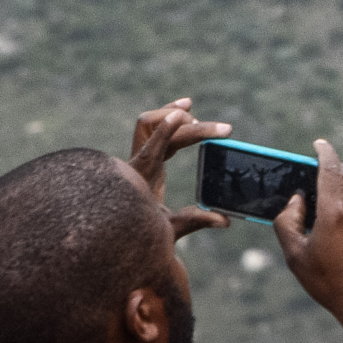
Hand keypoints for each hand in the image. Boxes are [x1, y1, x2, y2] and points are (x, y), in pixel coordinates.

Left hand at [126, 98, 230, 241]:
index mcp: (140, 181)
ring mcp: (138, 158)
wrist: (117, 234)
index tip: (183, 115)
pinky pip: (152, 128)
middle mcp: (136, 164)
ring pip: (149, 123)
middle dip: (190, 126)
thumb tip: (225, 220)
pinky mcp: (144, 156)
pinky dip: (169, 117)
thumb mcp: (169, 230)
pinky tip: (186, 107)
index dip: (165, 131)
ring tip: (196, 114)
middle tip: (223, 131)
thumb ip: (195, 221)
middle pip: (154, 130)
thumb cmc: (141, 233)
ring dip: (173, 115)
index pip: (150, 150)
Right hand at [274, 139, 342, 325]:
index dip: (325, 153)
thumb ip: (287, 221)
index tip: (320, 144)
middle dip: (334, 176)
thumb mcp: (295, 256)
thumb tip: (297, 196)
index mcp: (334, 212)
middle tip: (323, 191)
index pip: (330, 169)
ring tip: (341, 215)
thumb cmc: (328, 282)